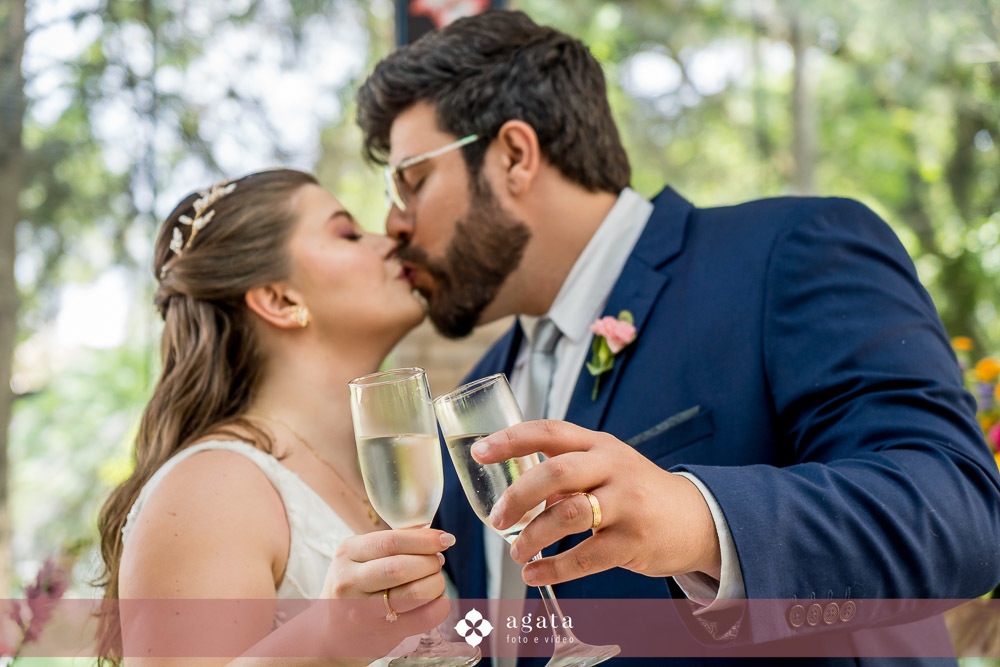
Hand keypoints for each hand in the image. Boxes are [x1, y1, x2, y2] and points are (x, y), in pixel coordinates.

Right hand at [321, 528, 453, 633]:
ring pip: (414, 593)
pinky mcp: (382, 634)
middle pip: (402, 568)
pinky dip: (439, 607)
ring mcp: (364, 611)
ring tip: (436, 580)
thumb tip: (431, 531)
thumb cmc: (355, 586)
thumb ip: (393, 542)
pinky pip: (423, 619)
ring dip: (436, 583)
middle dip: (430, 562)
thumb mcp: (360, 557)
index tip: (446, 539)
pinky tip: (439, 600)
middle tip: (438, 561)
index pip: (391, 542)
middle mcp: (350, 582)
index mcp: (347, 553)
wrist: (332, 632)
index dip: (424, 540)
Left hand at [472, 420, 720, 586]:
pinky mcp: (634, 541)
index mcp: (599, 444)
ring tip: (516, 552)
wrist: (695, 519)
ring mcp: (626, 504)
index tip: (479, 452)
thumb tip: (516, 493)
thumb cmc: (636, 492)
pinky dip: (552, 568)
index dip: (511, 439)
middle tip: (497, 519)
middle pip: (555, 473)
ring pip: (567, 515)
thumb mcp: (607, 468)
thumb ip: (565, 474)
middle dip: (517, 497)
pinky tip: (534, 573)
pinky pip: (584, 557)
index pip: (550, 432)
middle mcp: (613, 467)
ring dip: (532, 537)